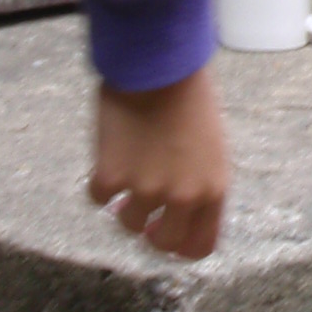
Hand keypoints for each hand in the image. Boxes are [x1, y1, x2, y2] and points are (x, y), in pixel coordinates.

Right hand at [88, 66, 229, 258]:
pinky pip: (98, 198)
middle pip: (162, 243)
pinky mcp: (112, 177)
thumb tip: (180, 213)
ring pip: (127, 223)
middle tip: (140, 207)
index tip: (165, 231)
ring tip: (128, 170)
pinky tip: (108, 158)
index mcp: (213, 190)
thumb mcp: (211, 148)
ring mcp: (146, 189)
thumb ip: (199, 185)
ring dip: (124, 203)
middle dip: (150, 228)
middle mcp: (183, 197)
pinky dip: (99, 182)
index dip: (180, 244)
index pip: (199, 246)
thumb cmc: (189, 97)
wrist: (159, 66)